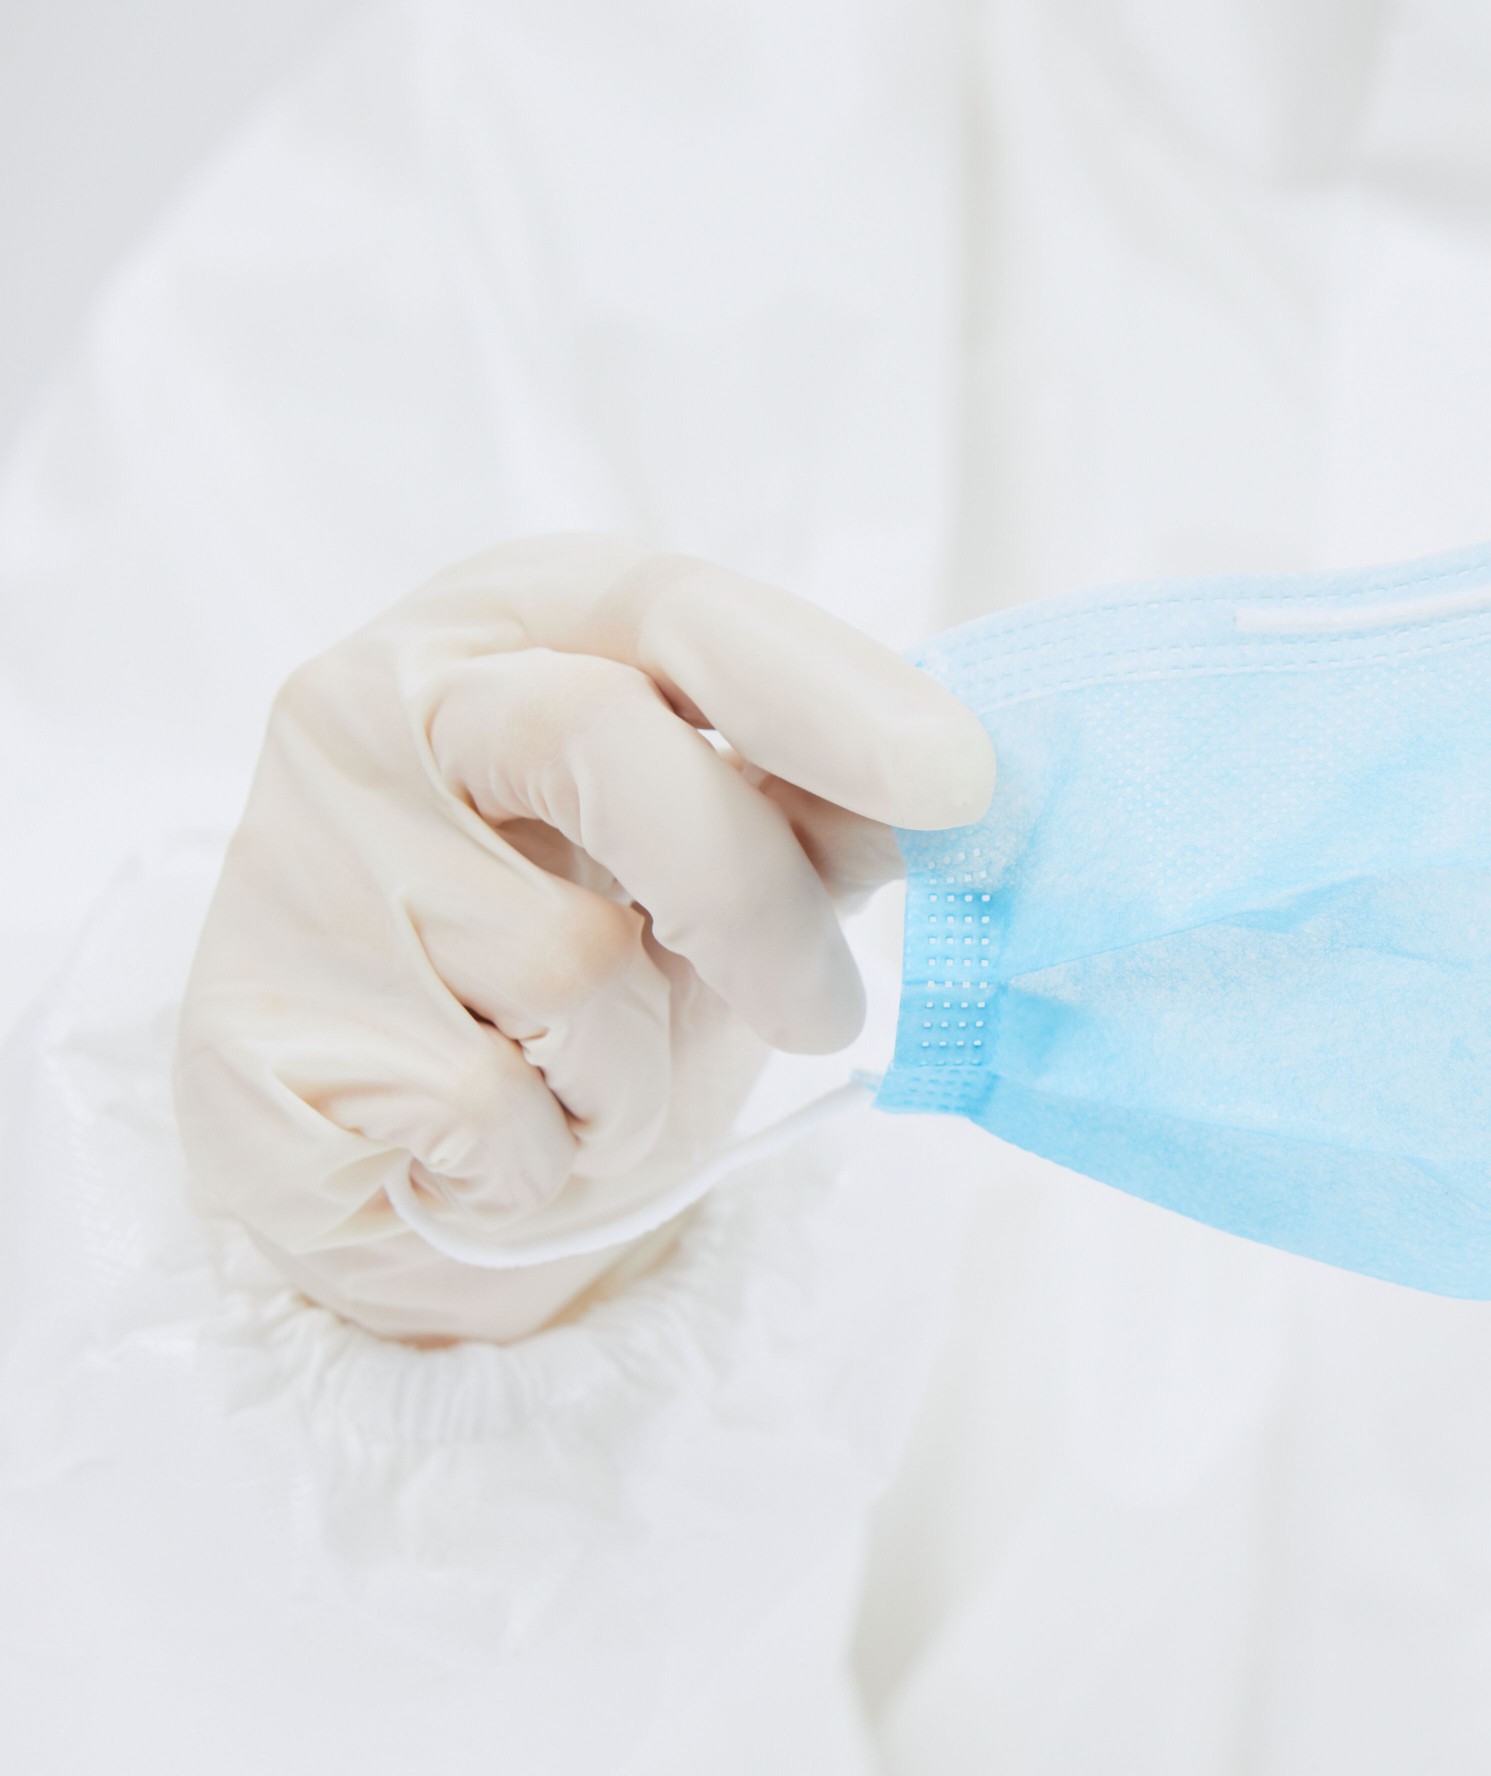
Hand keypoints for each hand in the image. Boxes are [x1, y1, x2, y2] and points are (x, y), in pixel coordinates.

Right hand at [175, 538, 991, 1341]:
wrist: (398, 1165)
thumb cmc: (579, 983)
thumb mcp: (718, 872)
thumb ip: (813, 810)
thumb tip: (954, 786)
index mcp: (512, 628)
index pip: (676, 610)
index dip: (829, 690)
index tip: (960, 780)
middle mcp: (374, 706)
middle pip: (599, 738)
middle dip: (752, 897)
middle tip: (826, 1014)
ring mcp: (296, 855)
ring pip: (555, 953)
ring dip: (633, 1069)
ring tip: (594, 1090)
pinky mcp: (246, 1024)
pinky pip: (480, 1100)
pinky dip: (543, 1153)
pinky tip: (499, 1146)